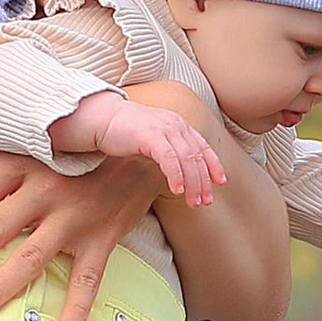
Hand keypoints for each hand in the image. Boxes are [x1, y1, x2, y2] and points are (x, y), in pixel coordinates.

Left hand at [0, 148, 173, 320]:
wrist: (142, 154)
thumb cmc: (77, 159)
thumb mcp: (37, 153)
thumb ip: (2, 176)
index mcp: (23, 164)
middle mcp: (45, 189)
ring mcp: (74, 216)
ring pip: (28, 257)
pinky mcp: (102, 238)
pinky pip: (87, 279)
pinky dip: (76, 309)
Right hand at [59, 86, 226, 208]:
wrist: (101, 118)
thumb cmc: (125, 133)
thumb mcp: (154, 140)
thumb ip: (169, 151)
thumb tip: (181, 173)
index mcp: (179, 125)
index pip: (203, 147)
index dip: (214, 165)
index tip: (220, 183)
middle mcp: (176, 125)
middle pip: (198, 156)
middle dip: (204, 181)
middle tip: (204, 201)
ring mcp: (164, 129)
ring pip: (187, 159)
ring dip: (193, 183)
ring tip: (193, 202)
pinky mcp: (150, 135)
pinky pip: (169, 158)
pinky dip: (176, 175)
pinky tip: (176, 190)